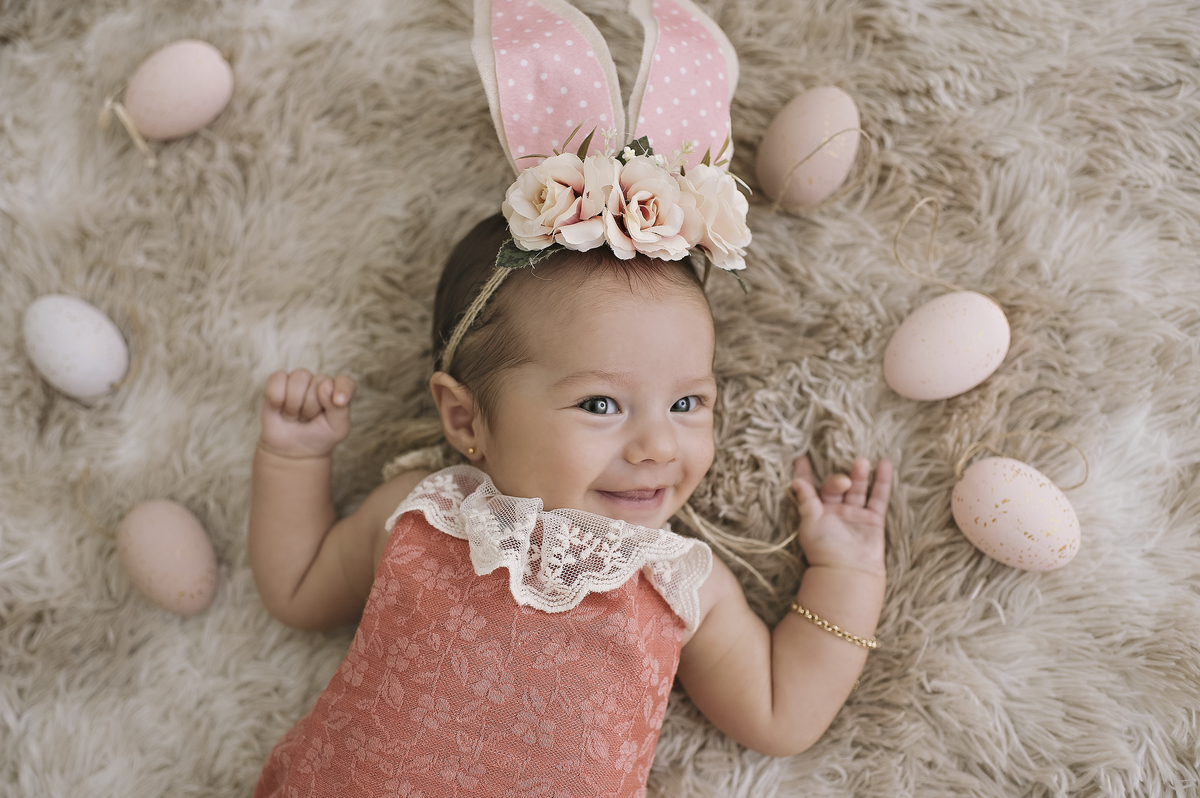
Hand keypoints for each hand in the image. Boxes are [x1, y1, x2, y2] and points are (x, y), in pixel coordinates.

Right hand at [258, 369, 355, 459]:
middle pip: (318, 382)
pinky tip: (280, 409)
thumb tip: (326, 386)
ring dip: (293, 405)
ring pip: (298, 379)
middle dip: (311, 407)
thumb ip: (339, 409)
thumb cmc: (318, 436)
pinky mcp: (277, 381)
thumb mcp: (336, 429)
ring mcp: (299, 380)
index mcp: (339, 391)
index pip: (345, 382)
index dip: (342, 389)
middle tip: (308, 419)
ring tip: (294, 416)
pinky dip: (277, 399)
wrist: (291, 450)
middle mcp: (320, 382)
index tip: (339, 402)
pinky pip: (277, 380)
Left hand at [791, 456, 891, 575]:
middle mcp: (835, 511)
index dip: (805, 473)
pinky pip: (878, 497)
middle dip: (838, 480)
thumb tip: (795, 481)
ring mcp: (855, 514)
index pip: (809, 487)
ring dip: (860, 474)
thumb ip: (806, 500)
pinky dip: (882, 482)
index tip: (800, 456)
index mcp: (816, 512)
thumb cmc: (824, 548)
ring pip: (858, 489)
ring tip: (862, 461)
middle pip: (836, 487)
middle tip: (844, 481)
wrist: (849, 571)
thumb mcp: (810, 522)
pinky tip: (885, 465)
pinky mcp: (873, 519)